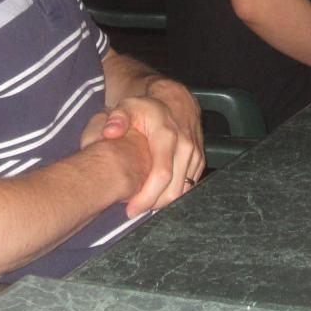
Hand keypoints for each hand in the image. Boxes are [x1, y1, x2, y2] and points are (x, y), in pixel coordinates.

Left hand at [95, 81, 204, 216]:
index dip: (147, 197)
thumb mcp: (127, 106)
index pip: (161, 175)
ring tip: (144, 203)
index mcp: (167, 136)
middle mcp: (185, 147)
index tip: (131, 209)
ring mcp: (195, 155)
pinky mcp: (199, 162)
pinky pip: (189, 186)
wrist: (175, 101)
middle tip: (134, 210)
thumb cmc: (147, 107)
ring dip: (163, 202)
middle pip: (173, 189)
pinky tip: (157, 195)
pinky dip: (174, 194)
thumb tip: (110, 132)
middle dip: (153, 205)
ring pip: (183, 191)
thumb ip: (116, 118)